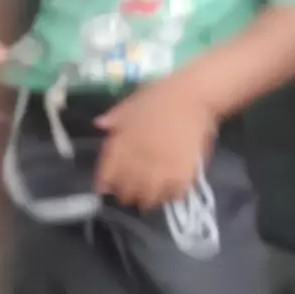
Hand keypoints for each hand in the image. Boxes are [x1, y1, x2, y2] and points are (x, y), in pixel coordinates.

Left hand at [94, 75, 217, 209]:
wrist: (195, 95)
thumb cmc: (162, 95)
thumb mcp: (132, 102)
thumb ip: (115, 117)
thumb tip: (99, 124)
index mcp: (123, 144)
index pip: (107, 174)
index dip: (105, 183)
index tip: (107, 186)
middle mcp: (139, 161)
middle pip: (127, 192)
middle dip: (126, 193)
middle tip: (131, 191)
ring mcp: (162, 169)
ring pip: (149, 199)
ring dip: (147, 199)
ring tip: (150, 194)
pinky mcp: (184, 173)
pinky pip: (174, 194)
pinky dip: (170, 195)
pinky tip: (170, 190)